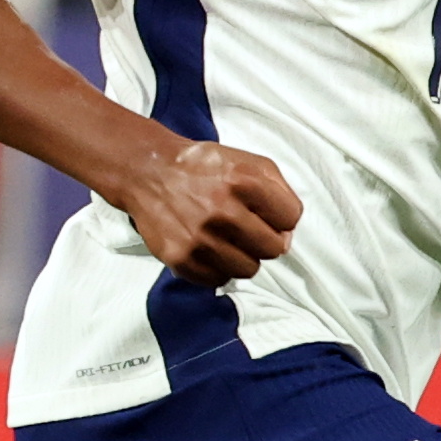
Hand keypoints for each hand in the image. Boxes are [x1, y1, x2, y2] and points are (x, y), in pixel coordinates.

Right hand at [118, 136, 301, 283]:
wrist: (149, 172)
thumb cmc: (202, 168)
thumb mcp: (248, 161)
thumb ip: (279, 189)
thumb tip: (287, 232)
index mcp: (244, 181)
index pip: (290, 218)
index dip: (282, 217)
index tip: (267, 214)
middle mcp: (223, 211)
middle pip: (273, 248)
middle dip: (265, 239)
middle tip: (249, 230)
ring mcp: (201, 238)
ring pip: (248, 269)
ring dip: (243, 256)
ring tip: (228, 239)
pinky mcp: (181, 258)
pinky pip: (218, 279)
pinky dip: (217, 267)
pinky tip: (209, 248)